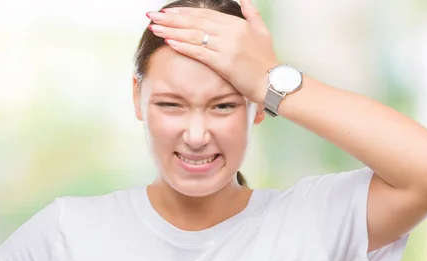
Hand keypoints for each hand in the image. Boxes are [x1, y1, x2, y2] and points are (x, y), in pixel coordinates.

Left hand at [147, 0, 279, 103]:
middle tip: (152, 17)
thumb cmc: (267, 60)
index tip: (168, 12)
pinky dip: (184, 46)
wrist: (273, 82)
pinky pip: (199, 52)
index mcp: (237, 24)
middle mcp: (230, 32)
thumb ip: (251, 14)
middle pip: (195, 22)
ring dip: (172, 32)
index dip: (185, 13)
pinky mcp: (224, 62)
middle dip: (172, 19)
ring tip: (155, 29)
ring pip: (194, 36)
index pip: (205, 15)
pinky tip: (169, 43)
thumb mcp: (262, 31)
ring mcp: (227, 46)